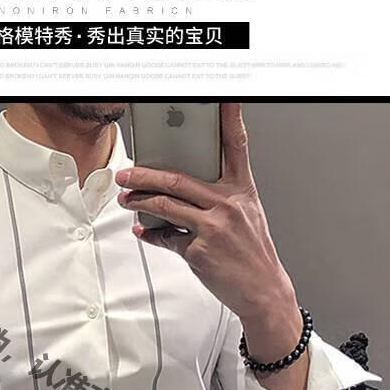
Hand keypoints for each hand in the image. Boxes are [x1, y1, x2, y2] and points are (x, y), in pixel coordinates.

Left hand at [115, 102, 295, 323]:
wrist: (264, 292)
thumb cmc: (253, 254)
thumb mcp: (245, 218)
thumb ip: (217, 201)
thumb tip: (180, 196)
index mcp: (243, 191)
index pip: (236, 147)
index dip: (230, 119)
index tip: (223, 97)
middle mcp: (229, 204)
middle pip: (178, 179)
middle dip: (145, 174)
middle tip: (126, 173)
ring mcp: (214, 227)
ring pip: (165, 205)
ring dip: (139, 201)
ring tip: (126, 199)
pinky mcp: (199, 251)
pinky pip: (167, 238)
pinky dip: (150, 234)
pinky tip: (142, 230)